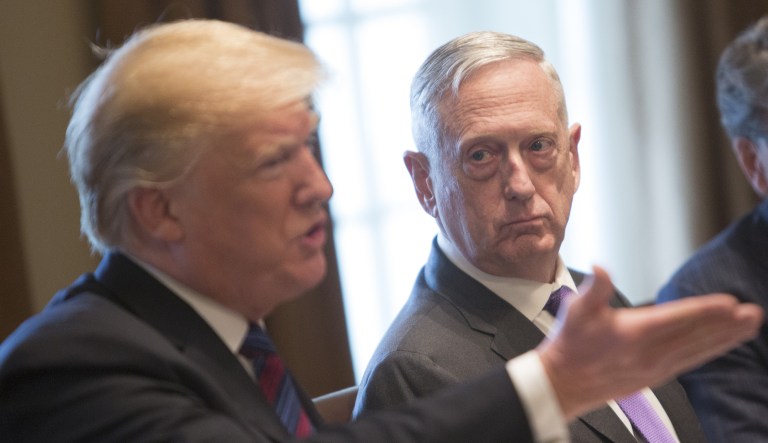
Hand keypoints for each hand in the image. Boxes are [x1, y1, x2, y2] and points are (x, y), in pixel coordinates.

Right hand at [537, 265, 762, 419]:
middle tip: (754, 313)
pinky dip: (710, 351)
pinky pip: (690, 361)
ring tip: (749, 327)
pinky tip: (722, 344)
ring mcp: (654, 367)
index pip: (676, 318)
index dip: (705, 310)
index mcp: (633, 333)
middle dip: (727, 324)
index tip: (730, 303)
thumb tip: (600, 267)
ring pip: (697, 350)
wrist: (563, 382)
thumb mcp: (576, 310)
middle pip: (695, 336)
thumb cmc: (570, 344)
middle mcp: (649, 353)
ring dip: (726, 338)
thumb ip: (595, 288)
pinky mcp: (655, 376)